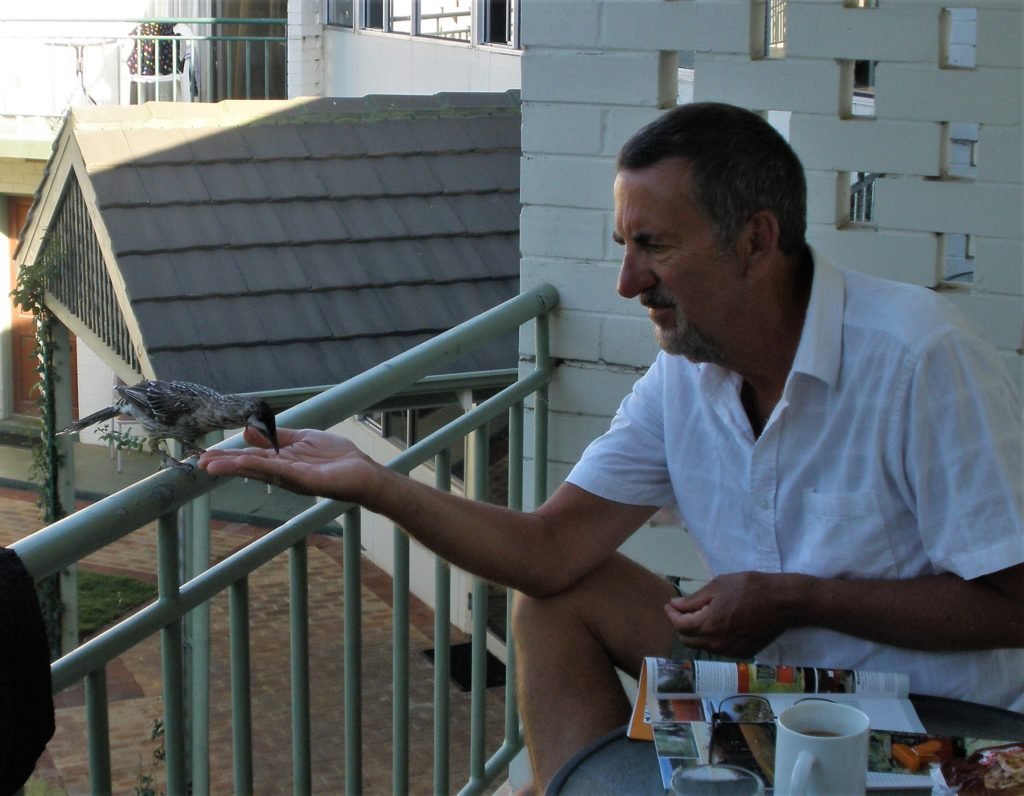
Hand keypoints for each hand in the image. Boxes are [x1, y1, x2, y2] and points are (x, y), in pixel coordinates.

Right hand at [198, 426, 378, 501]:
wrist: (362, 471)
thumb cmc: (335, 457)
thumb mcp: (302, 439)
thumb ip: (275, 436)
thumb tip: (248, 430)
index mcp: (281, 460)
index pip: (250, 457)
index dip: (229, 456)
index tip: (207, 455)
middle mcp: (282, 471)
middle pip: (249, 466)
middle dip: (224, 465)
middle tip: (199, 463)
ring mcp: (291, 476)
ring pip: (258, 469)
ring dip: (234, 467)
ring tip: (211, 465)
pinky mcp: (303, 479)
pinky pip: (277, 470)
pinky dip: (258, 466)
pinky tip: (241, 463)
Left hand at [665, 571, 805, 658]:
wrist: (783, 602)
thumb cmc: (750, 588)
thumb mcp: (718, 586)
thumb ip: (694, 600)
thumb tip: (675, 605)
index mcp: (709, 625)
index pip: (680, 626)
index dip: (671, 615)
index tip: (670, 605)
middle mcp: (717, 643)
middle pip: (688, 640)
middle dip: (681, 625)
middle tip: (683, 610)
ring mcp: (731, 651)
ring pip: (703, 646)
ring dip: (697, 633)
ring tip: (702, 615)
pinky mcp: (743, 654)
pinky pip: (719, 649)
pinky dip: (713, 639)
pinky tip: (719, 624)